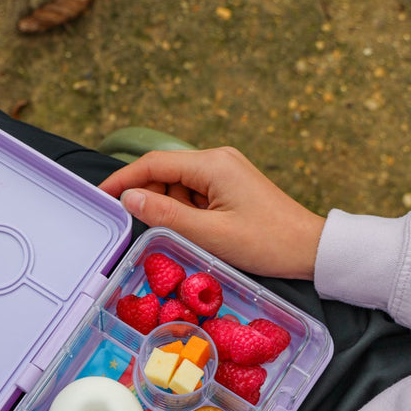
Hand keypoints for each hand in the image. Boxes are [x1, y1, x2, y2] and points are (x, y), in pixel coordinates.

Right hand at [99, 147, 325, 280]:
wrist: (310, 249)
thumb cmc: (266, 243)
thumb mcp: (210, 235)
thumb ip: (166, 215)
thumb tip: (128, 198)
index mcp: (212, 164)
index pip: (153, 163)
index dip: (122, 179)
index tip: (100, 196)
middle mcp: (217, 160)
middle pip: (164, 173)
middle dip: (149, 199)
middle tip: (136, 229)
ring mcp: (224, 173)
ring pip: (178, 187)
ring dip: (171, 211)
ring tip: (187, 238)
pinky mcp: (229, 188)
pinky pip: (194, 196)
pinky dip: (186, 214)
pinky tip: (198, 235)